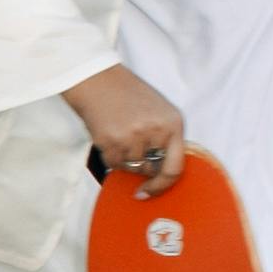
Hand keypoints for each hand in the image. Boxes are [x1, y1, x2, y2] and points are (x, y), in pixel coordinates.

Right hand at [66, 64, 191, 196]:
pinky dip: (109, 156)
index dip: (162, 185)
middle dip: (139, 164)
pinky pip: (113, 163)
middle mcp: (156, 131)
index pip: (175, 168)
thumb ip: (165, 138)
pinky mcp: (111, 140)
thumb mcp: (158, 112)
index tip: (149, 192)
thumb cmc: (127, 96)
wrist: (97, 80)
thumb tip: (160, 173)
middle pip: (149, 169)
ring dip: (122, 159)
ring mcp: (133, 136)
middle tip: (129, 145)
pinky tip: (108, 136)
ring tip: (118, 135)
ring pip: (130, 168)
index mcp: (173, 123)